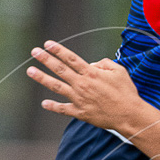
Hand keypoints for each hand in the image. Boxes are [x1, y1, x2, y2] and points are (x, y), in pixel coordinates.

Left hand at [26, 42, 144, 129]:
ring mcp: (79, 99)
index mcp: (92, 73)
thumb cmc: (126, 92)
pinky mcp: (80, 113)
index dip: (58, 50)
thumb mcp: (120, 71)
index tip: (47, 44)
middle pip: (60, 69)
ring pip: (57, 87)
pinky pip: (63, 109)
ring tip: (30, 71)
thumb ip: (105, 63)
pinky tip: (44, 103)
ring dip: (42, 78)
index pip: (71, 58)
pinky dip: (53, 106)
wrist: (129, 115)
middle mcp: (82, 85)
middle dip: (45, 59)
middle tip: (34, 51)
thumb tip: (92, 64)